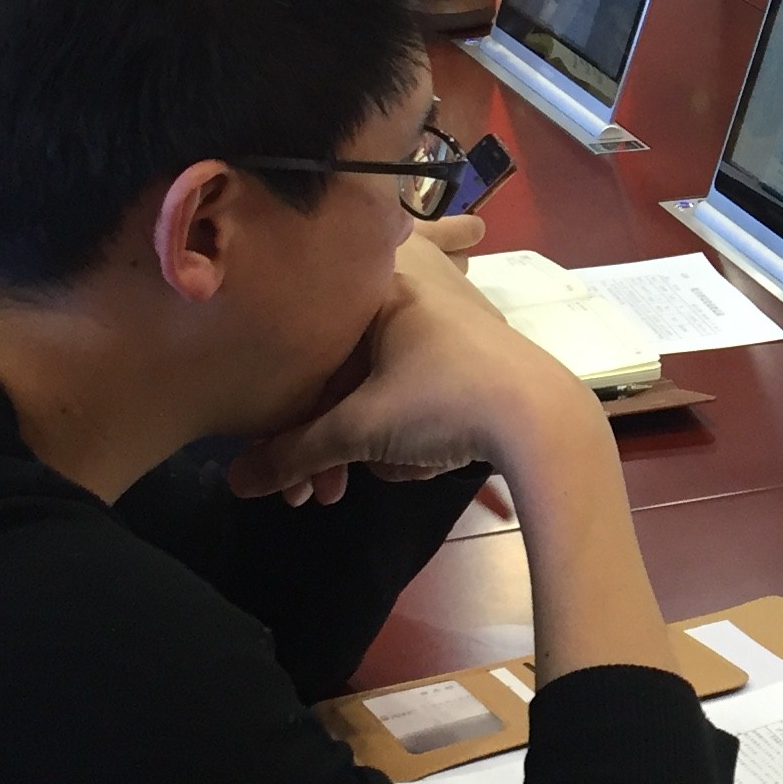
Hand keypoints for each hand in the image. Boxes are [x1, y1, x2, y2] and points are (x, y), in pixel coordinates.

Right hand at [228, 216, 599, 505]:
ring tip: (365, 486)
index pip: (304, 345)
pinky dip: (408, 431)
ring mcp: (446, 323)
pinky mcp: (472, 355)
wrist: (545, 419)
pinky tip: (419, 466)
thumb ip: (292, 452)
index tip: (275, 465)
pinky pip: (415, 392)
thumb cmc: (444, 399)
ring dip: (364, 446)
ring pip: (377, 389)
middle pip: (339, 375)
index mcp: (377, 286)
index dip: (282, 413)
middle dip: (323, 443)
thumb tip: (237, 480)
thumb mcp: (359, 429)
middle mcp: (410, 292)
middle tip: (314, 496)